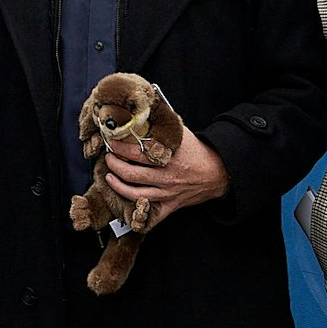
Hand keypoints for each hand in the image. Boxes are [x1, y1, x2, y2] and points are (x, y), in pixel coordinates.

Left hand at [104, 134, 229, 222]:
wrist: (218, 171)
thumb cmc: (197, 151)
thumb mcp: (180, 133)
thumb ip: (162, 125)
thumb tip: (143, 111)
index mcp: (168, 156)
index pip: (136, 151)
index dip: (119, 146)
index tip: (111, 141)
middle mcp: (166, 175)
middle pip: (131, 172)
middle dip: (114, 164)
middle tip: (108, 157)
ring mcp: (167, 192)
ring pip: (135, 193)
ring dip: (117, 185)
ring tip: (110, 176)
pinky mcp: (170, 205)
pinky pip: (151, 216)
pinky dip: (136, 213)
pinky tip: (124, 205)